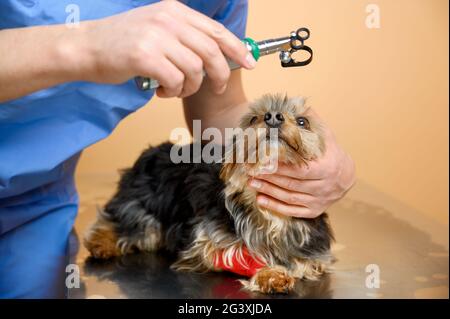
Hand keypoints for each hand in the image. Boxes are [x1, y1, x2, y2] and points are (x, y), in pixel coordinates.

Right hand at [79, 0, 254, 97]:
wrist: (85, 47)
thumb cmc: (121, 44)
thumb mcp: (156, 29)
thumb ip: (183, 37)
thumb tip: (213, 57)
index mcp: (174, 11)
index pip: (216, 30)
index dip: (237, 48)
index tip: (250, 63)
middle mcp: (168, 20)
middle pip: (212, 51)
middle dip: (220, 74)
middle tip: (216, 88)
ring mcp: (157, 36)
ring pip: (195, 69)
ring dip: (190, 86)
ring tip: (175, 88)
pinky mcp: (146, 56)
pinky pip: (176, 80)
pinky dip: (174, 91)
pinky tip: (162, 90)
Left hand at [248, 122, 355, 217]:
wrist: (346, 175)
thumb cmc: (330, 152)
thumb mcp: (324, 134)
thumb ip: (311, 121)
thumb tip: (296, 104)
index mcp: (327, 167)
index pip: (300, 169)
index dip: (280, 167)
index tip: (262, 161)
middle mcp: (324, 187)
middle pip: (291, 184)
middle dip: (269, 178)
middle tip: (249, 171)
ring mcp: (319, 200)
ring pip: (289, 197)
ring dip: (268, 191)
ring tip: (251, 182)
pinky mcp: (314, 210)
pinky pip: (293, 211)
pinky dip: (275, 206)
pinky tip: (260, 200)